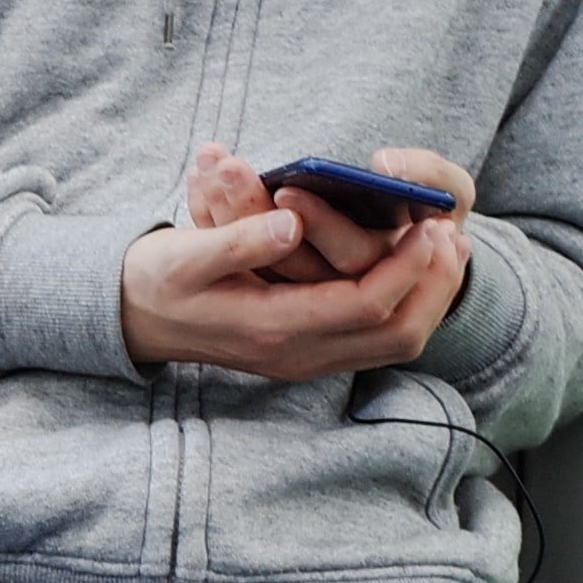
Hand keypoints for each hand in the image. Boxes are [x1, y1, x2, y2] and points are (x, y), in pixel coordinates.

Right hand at [121, 144, 474, 380]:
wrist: (129, 318)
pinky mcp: (304, 351)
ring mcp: (301, 359)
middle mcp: (295, 353)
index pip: (366, 305)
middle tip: (453, 236)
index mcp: (271, 327)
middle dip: (434, 286)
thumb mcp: (184, 254)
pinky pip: (373, 340)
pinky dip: (405, 304)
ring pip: (392, 344)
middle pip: (396, 334)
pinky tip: (412, 267)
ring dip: (427, 297)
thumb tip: (290, 223)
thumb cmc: (155, 279)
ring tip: (445, 248)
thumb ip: (238, 240)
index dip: (407, 266)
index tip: (430, 224)